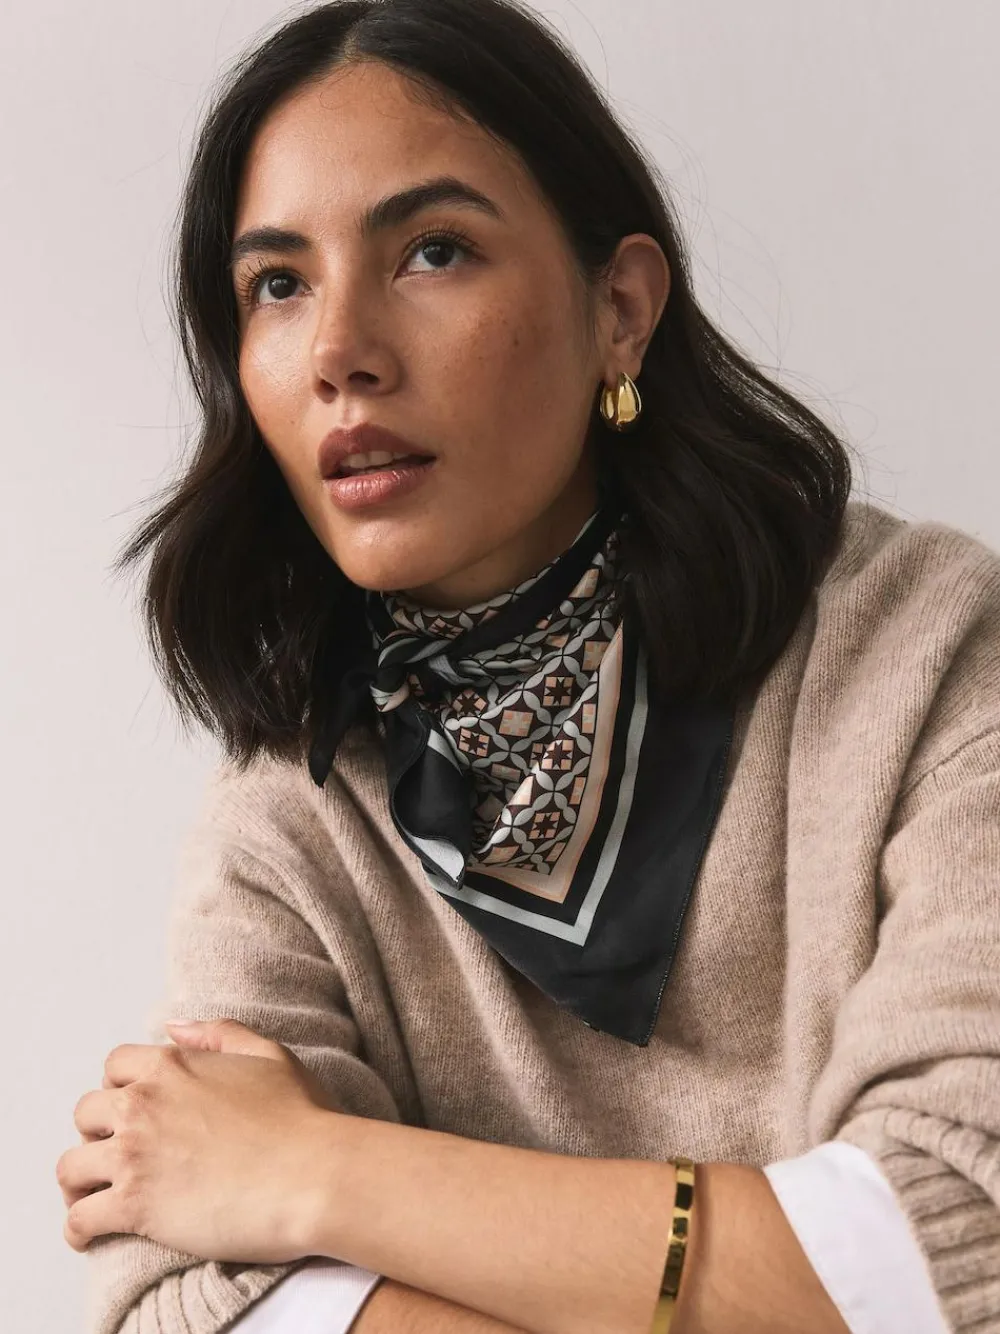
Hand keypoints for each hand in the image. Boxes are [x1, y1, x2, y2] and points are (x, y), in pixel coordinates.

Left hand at [56, 1018, 337, 1263]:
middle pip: (86, 1114)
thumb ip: (218, 1033)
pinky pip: (79, 1220)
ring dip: (78, 1182)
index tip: (132, 1108)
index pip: (115, 1065)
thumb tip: (173, 1025)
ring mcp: (134, 1155)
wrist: (314, 1175)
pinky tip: (88, 1236)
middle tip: (117, 1154)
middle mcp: (143, 1104)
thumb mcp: (268, 1054)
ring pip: (70, 1167)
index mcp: (172, 1066)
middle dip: (97, 1132)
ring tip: (92, 1196)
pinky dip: (76, 1230)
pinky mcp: (134, 1207)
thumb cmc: (301, 1117)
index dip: (120, 1086)